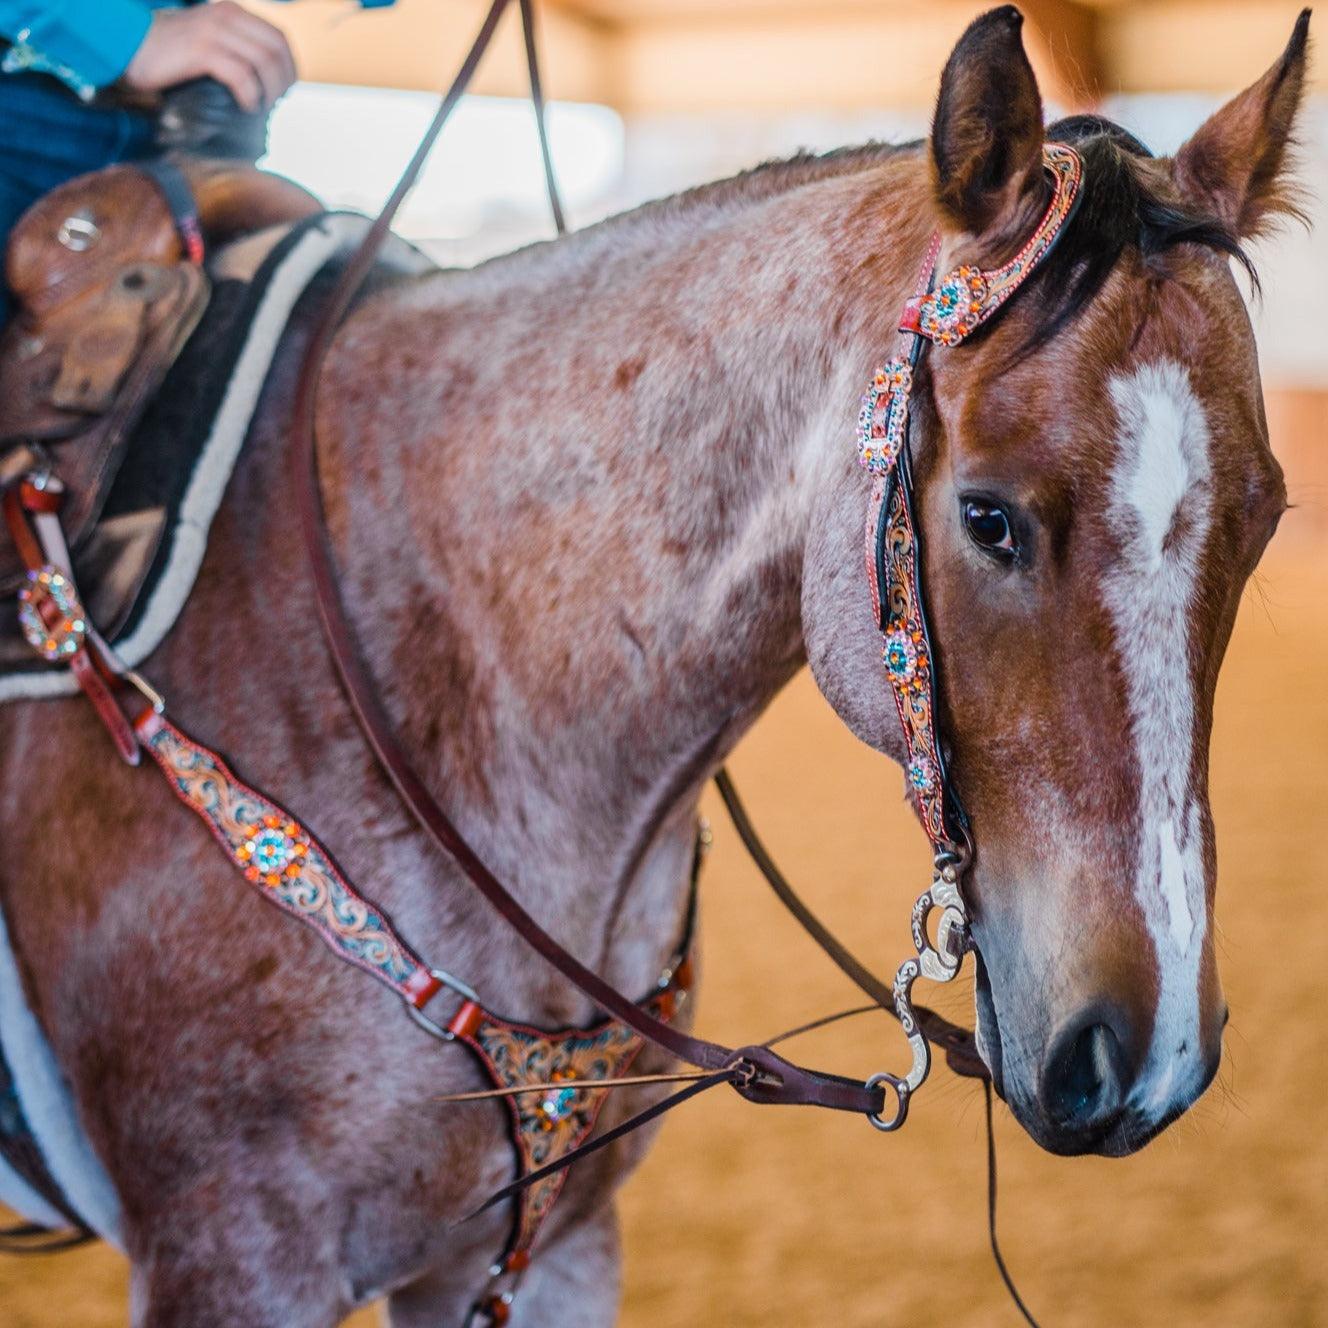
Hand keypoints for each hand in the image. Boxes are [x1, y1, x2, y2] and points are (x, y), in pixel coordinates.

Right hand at [122, 2, 296, 112]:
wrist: (125, 43)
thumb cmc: (166, 51)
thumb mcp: (206, 41)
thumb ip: (232, 50)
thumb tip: (262, 83)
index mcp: (231, 12)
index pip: (279, 38)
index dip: (289, 67)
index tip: (283, 90)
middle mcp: (225, 16)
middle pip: (277, 50)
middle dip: (283, 82)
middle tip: (274, 103)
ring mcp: (213, 31)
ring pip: (264, 62)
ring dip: (270, 91)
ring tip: (261, 107)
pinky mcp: (201, 50)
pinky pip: (241, 75)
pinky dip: (250, 95)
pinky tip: (246, 107)